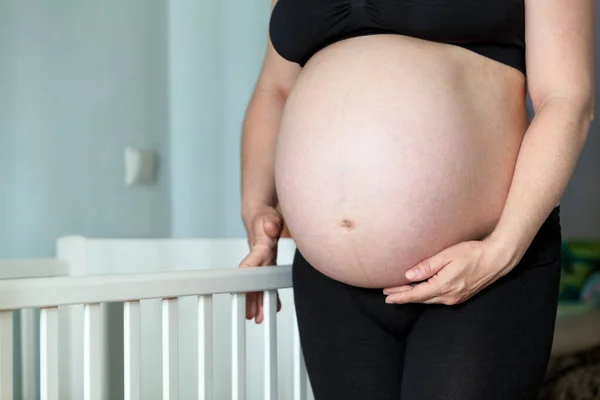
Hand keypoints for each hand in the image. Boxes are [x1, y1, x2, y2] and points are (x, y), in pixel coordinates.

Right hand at [239, 204, 283, 322]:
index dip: (248, 272)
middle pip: (254, 280)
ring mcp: (263, 262)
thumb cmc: (265, 218)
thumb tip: (270, 225)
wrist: (261, 216)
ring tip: (258, 317)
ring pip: (259, 284)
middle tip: (251, 314)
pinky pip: (267, 282)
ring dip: (257, 301)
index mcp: (260, 246)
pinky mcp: (268, 263)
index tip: (243, 285)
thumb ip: (271, 223)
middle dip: (252, 297)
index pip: (253, 261)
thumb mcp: (270, 217)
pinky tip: (273, 306)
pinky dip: (268, 294)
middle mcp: (260, 256)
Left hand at [383, 239, 511, 304]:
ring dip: (414, 297)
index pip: (416, 294)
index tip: (387, 296)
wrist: (497, 259)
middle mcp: (449, 296)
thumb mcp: (447, 256)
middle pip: (421, 299)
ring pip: (430, 300)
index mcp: (443, 286)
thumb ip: (427, 266)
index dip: (400, 296)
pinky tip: (421, 293)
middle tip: (388, 295)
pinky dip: (426, 296)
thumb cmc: (472, 253)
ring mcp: (456, 298)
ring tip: (401, 294)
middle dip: (403, 297)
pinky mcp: (461, 296)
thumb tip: (408, 275)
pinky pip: (438, 298)